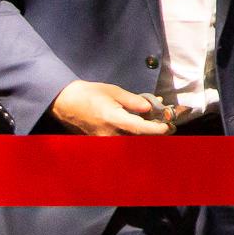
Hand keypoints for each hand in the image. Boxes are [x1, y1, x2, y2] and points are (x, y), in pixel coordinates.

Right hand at [49, 80, 171, 136]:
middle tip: (169, 126)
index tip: (169, 126)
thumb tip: (150, 107)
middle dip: (155, 134)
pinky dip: (134, 136)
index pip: (140, 129)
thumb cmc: (89, 94)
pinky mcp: (102, 143)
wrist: (65, 103)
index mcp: (112, 119)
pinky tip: (141, 127)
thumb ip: (133, 101)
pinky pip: (122, 142)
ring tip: (157, 126)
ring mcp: (104, 141)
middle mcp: (109, 134)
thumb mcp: (113, 91)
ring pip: (131, 143)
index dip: (157, 129)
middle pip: (138, 139)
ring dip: (145, 136)